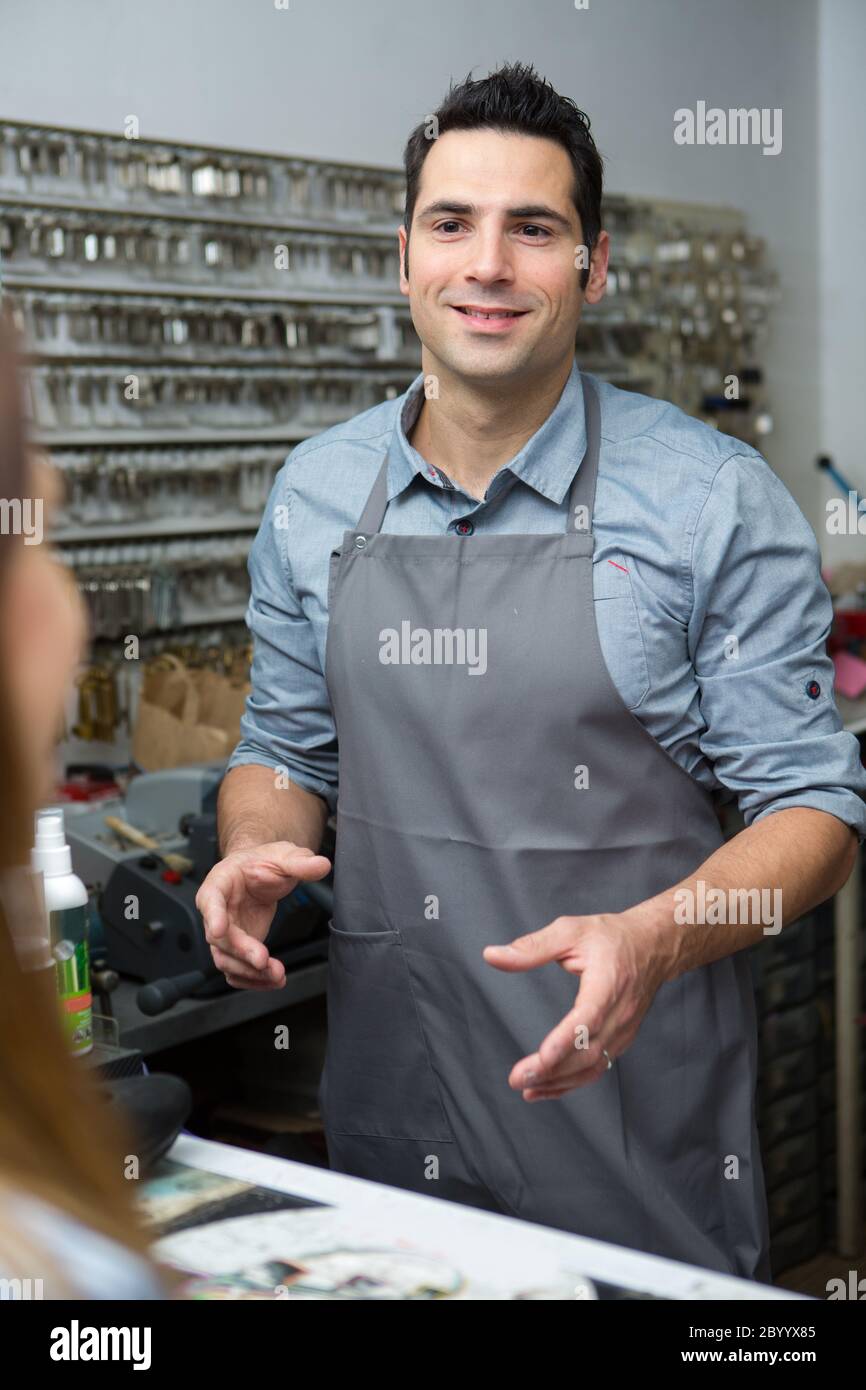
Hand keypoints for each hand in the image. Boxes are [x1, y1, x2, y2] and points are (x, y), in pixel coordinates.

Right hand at [196, 842, 331, 989]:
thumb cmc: (263, 862)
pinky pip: (236, 970)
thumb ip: (300, 862)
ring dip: (249, 972)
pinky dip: (252, 980)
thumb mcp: (283, 856)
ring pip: (226, 959)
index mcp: (220, 882)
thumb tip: (322, 865)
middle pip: (219, 937)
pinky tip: (272, 982)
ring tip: (277, 975)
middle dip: (241, 952)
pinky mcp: (237, 948)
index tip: (218, 929)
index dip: (212, 915)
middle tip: (264, 962)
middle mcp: (216, 910)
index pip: (210, 899)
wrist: (259, 873)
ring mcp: (225, 932)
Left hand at [482, 909, 673, 1100]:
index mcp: (608, 983)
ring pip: (593, 1066)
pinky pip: (598, 1067)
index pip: (588, 1018)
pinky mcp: (621, 1039)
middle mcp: (619, 1012)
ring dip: (560, 1082)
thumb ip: (531, 947)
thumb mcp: (570, 930)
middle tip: (518, 1078)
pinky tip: (547, 1088)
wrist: (653, 946)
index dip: (566, 1040)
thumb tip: (492, 955)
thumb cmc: (611, 936)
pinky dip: (572, 1082)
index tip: (541, 1057)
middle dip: (553, 1070)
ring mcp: (623, 1029)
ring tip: (527, 1088)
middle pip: (588, 1051)